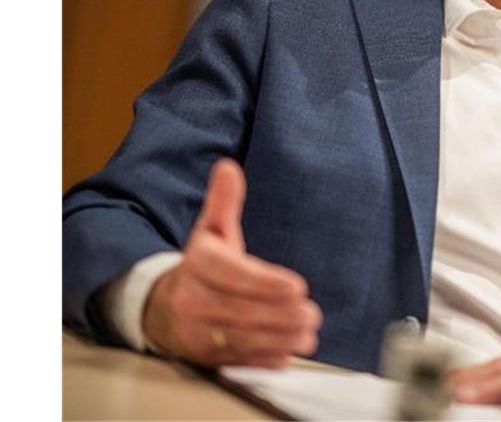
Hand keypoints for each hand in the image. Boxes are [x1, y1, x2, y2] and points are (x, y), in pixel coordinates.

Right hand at [142, 158, 322, 367]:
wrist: (160, 307)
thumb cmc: (201, 266)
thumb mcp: (210, 231)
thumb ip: (223, 202)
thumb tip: (228, 166)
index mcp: (197, 265)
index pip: (232, 275)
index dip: (265, 283)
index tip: (298, 287)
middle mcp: (191, 301)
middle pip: (240, 311)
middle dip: (280, 314)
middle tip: (312, 314)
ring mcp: (196, 333)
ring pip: (240, 339)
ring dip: (278, 338)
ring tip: (308, 332)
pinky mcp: (204, 358)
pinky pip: (235, 361)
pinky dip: (263, 360)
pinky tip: (287, 354)